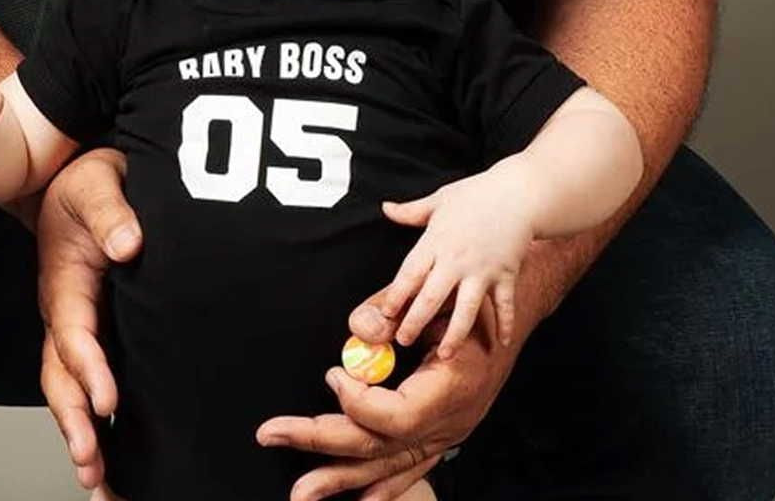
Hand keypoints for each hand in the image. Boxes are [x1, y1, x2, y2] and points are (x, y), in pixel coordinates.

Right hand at [37, 148, 141, 492]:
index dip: (89, 368)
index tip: (109, 401)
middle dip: (74, 421)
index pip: (73, 332)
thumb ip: (111, 211)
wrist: (83, 179)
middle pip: (60, 375)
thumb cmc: (89, 182)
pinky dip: (95, 418)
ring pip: (69, 388)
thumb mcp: (98, 183)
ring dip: (80, 431)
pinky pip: (89, 380)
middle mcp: (64, 313)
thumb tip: (129, 243)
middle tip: (90, 463)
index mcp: (63, 282)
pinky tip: (115, 453)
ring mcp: (77, 326)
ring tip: (95, 477)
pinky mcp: (96, 331)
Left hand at [258, 300, 520, 500]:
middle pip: (381, 447)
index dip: (359, 401)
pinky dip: (377, 489)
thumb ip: (390, 309)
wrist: (502, 320)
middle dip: (321, 440)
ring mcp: (444, 437)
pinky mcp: (437, 441)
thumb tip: (360, 332)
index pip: (399, 417)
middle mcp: (449, 423)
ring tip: (300, 492)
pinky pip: (405, 472)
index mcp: (453, 388)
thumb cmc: (465, 304)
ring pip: (388, 467)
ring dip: (340, 479)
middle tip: (272, 432)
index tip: (333, 373)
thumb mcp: (431, 294)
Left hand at [377, 166, 536, 356]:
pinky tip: (501, 344)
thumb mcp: (439, 199)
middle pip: (432, 297)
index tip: (386, 313)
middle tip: (403, 341)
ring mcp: (483, 270)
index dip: (397, 295)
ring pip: (466, 309)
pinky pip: (504, 305)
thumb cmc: (478, 194)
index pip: (410, 273)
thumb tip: (385, 207)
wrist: (521, 193)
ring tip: (443, 355)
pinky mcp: (506, 275)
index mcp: (436, 241)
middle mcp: (457, 260)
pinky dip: (505, 324)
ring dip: (455, 334)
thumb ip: (411, 211)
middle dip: (416, 321)